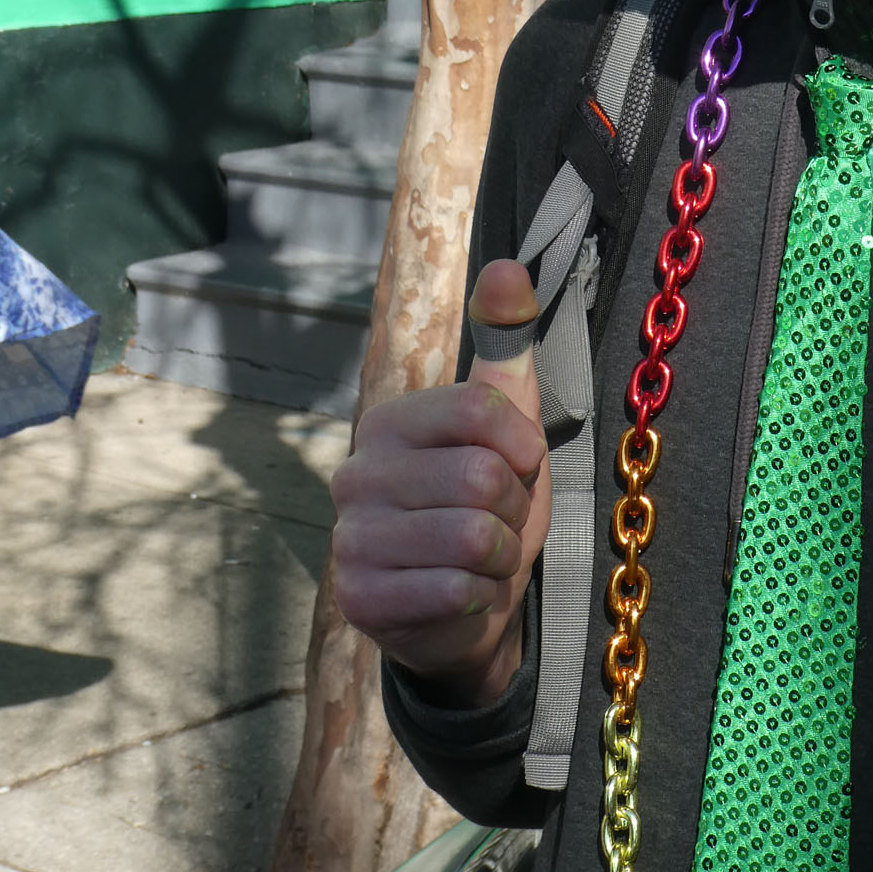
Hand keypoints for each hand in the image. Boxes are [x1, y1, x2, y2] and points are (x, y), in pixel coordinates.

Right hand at [329, 260, 551, 707]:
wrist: (467, 606)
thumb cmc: (489, 508)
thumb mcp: (509, 424)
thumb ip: (506, 344)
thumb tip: (507, 265)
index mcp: (390, 421)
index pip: (480, 408)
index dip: (522, 445)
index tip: (521, 465)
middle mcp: (357, 474)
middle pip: (481, 478)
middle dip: (514, 510)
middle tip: (499, 523)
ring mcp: (350, 538)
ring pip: (471, 536)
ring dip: (500, 556)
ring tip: (483, 559)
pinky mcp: (359, 599)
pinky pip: (453, 589)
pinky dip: (481, 597)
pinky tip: (466, 595)